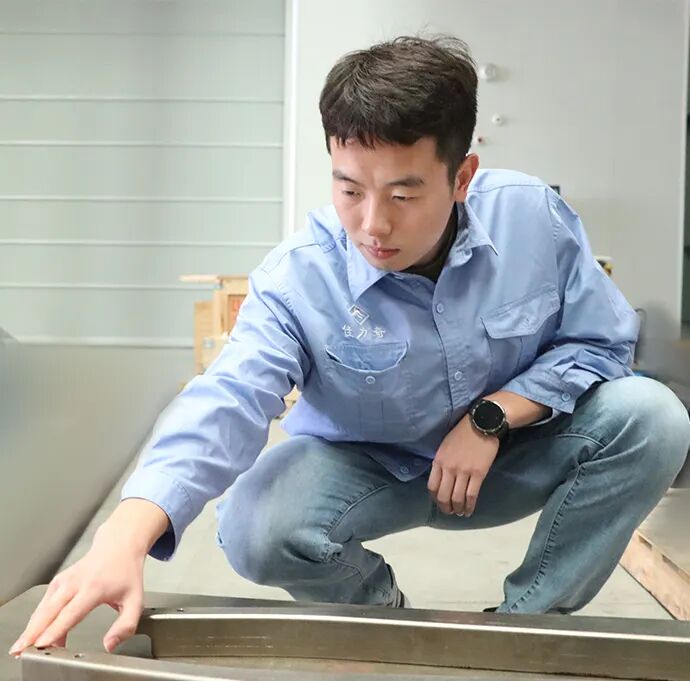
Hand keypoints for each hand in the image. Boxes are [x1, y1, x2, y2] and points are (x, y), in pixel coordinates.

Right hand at [9, 523, 145, 656]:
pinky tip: (34, 634)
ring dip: (31, 628)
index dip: (56, 629)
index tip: (44, 643)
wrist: (119, 546)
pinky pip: (43, 604)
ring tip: (23, 647)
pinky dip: (36, 620)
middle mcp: (76, 582)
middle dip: (35, 631)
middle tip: (23, 650)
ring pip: (43, 608)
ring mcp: (64, 580)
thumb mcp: (135, 600)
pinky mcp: (57, 582)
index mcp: (95, 587)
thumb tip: (110, 644)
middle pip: (50, 610)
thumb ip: (126, 625)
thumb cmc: (126, 573)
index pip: (72, 612)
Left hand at [427, 414, 499, 516]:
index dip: (435, 499)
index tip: (440, 502)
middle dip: (446, 508)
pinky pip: (472, 495)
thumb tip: (441, 478)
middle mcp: (449, 468)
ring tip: (460, 513)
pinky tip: (470, 511)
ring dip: (458, 509)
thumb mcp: (444, 446)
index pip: (432, 486)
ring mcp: (464, 471)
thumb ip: (441, 462)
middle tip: (450, 512)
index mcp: (439, 460)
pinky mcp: (478, 474)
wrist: (482, 423)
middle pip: (443, 496)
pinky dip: (470, 506)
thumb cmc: (462, 433)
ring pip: (457, 498)